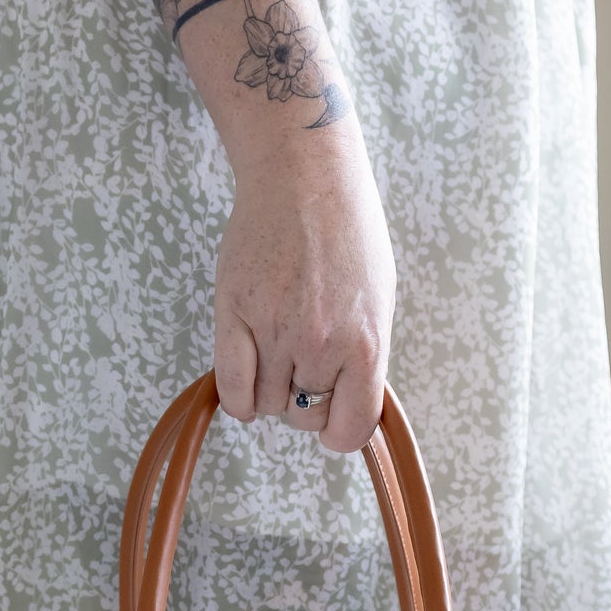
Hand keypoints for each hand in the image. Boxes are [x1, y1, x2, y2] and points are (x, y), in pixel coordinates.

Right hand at [215, 137, 394, 452]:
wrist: (305, 178)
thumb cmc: (348, 234)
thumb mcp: (378, 300)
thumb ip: (364, 356)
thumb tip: (348, 403)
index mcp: (365, 344)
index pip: (351, 428)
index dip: (340, 432)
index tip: (333, 421)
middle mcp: (321, 344)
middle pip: (305, 414)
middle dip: (305, 401)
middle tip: (304, 368)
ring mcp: (274, 329)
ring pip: (268, 404)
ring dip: (271, 393)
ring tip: (277, 358)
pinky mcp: (234, 313)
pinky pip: (233, 388)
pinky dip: (239, 400)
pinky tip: (246, 390)